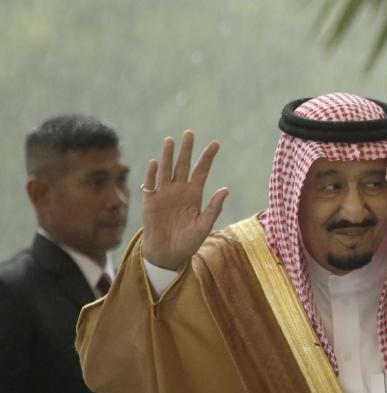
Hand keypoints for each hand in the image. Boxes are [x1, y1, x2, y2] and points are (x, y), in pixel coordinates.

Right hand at [141, 130, 228, 269]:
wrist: (168, 254)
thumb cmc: (188, 242)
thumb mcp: (204, 226)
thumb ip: (214, 208)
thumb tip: (225, 189)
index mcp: (195, 195)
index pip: (202, 171)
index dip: (207, 157)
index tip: (215, 143)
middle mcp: (180, 190)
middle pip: (183, 166)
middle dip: (186, 150)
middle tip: (190, 133)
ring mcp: (164, 194)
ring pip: (167, 171)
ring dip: (168, 156)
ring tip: (171, 140)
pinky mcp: (151, 201)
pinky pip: (151, 184)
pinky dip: (153, 174)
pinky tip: (156, 163)